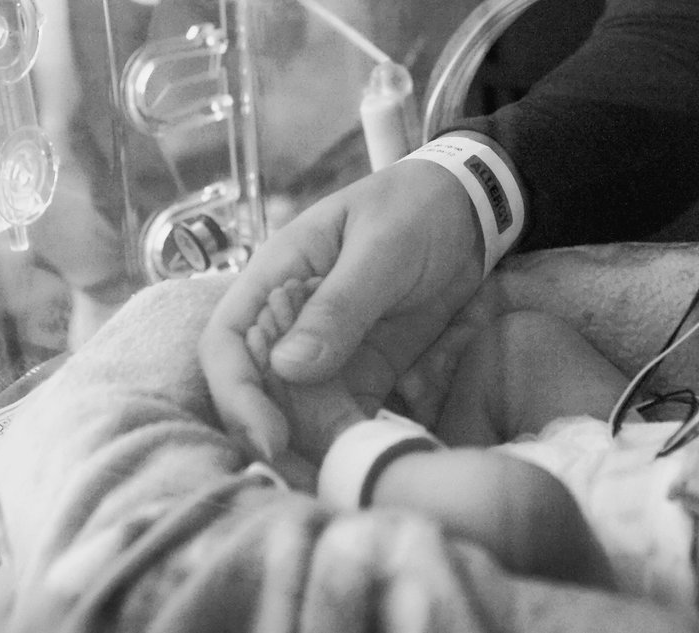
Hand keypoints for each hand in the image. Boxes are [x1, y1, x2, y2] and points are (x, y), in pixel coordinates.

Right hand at [198, 155, 482, 463]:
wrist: (469, 209)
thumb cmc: (415, 208)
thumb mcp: (381, 247)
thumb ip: (339, 305)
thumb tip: (287, 368)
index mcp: (275, 277)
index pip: (228, 345)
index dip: (239, 396)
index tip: (270, 438)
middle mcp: (289, 321)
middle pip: (259, 392)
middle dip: (277, 441)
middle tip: (312, 485)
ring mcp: (326, 350)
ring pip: (300, 413)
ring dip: (314, 453)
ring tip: (344, 491)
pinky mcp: (364, 370)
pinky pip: (347, 414)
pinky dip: (354, 442)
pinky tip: (374, 470)